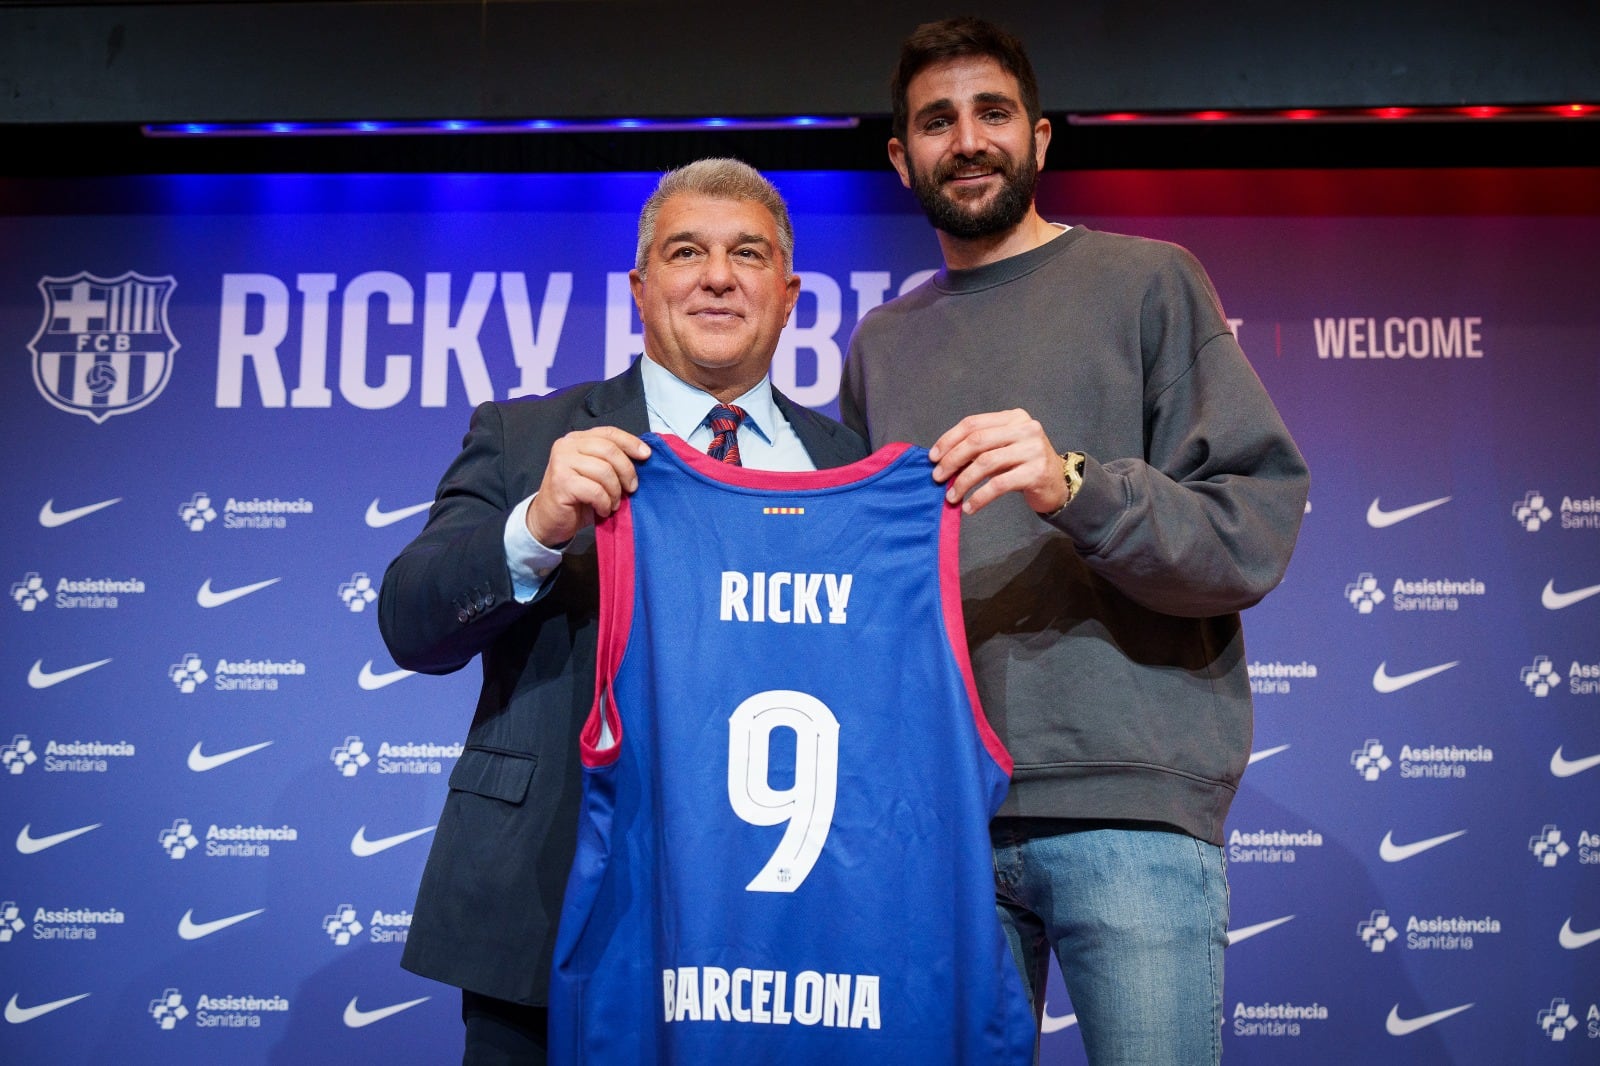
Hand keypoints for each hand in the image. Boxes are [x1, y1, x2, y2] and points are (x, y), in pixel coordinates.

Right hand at [526, 427, 651, 544]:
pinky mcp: (561, 482)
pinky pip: (595, 490)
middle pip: (609, 450)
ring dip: (615, 491)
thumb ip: (611, 461)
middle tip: (631, 488)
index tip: (646, 455)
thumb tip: (643, 456)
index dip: (630, 442)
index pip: (608, 433)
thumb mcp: (596, 474)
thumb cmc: (577, 498)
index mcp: (577, 439)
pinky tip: (602, 510)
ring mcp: (561, 462)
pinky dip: (604, 503)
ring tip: (613, 503)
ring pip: (604, 471)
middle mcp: (566, 446)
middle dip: (626, 471)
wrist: (550, 521)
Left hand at [927, 409, 1066, 515]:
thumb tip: (942, 458)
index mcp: (1014, 417)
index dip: (949, 439)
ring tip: (952, 496)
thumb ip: (980, 446)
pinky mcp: (1036, 472)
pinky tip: (969, 507)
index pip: (973, 423)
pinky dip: (979, 497)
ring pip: (986, 462)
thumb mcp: (1004, 447)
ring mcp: (1032, 449)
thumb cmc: (1024, 465)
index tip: (933, 457)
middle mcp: (1025, 429)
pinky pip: (999, 484)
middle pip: (977, 441)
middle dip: (952, 460)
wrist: (1058, 484)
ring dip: (963, 481)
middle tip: (938, 477)